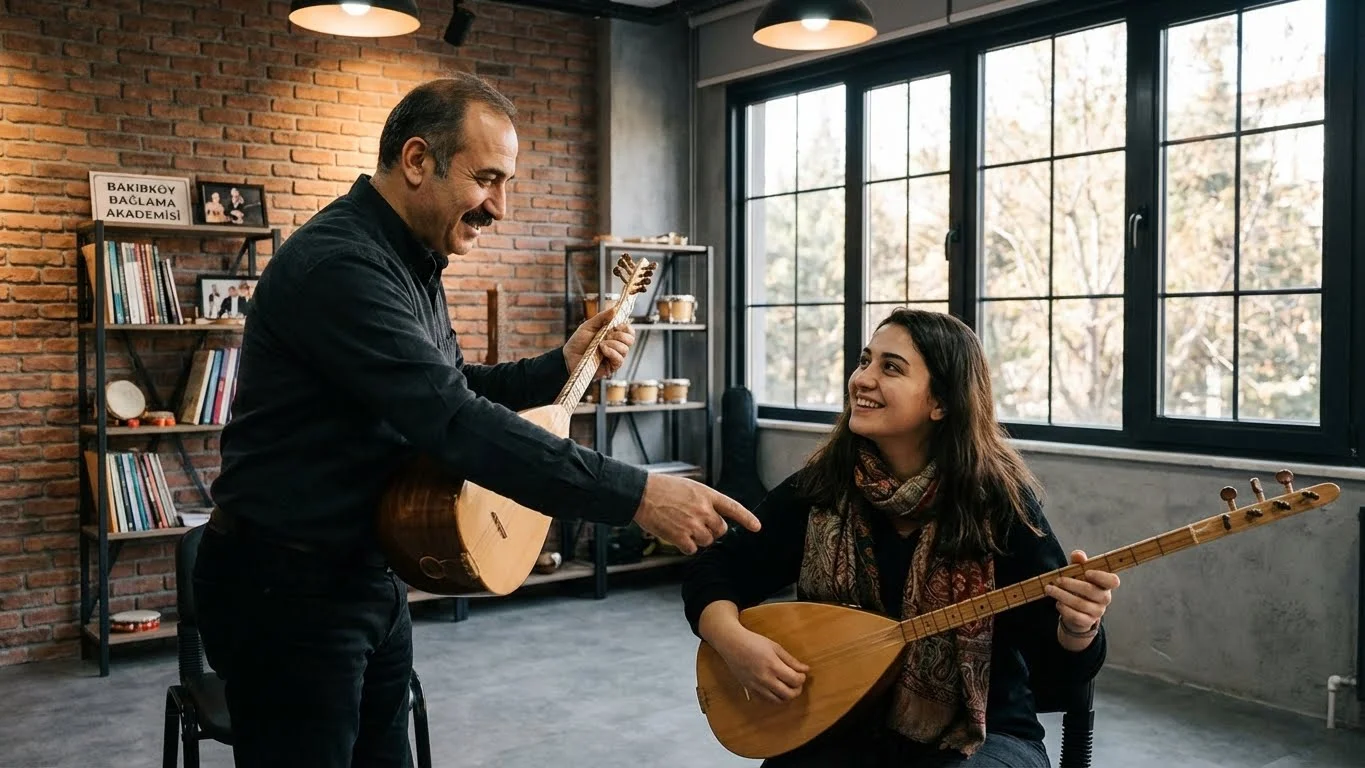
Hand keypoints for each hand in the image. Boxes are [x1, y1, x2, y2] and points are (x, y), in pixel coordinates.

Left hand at [563, 307, 633, 380]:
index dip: (625, 326)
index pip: (628, 331)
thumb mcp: (589, 325)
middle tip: (607, 335)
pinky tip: (602, 349)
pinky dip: (612, 352)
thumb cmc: (578, 342)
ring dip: (613, 344)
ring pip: (625, 349)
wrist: (568, 356)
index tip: (616, 325)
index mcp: (613, 335)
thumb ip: (602, 317)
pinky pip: (619, 359)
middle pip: (630, 339)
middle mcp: (616, 346)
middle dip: (620, 335)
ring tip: (600, 344)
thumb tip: (615, 309)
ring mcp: (615, 357)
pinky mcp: (611, 367)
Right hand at [632, 473, 759, 554]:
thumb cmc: (662, 488)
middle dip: (712, 530)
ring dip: (697, 538)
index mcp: (707, 495)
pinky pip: (692, 549)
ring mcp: (694, 524)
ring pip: (707, 541)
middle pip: (721, 530)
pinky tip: (675, 534)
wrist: (641, 493)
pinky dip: (686, 546)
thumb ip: (704, 501)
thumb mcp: (690, 487)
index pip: (733, 508)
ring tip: (682, 525)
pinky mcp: (682, 537)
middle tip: (695, 523)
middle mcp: (704, 510)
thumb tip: (712, 516)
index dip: (747, 519)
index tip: (757, 527)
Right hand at [715, 626, 809, 703]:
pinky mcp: (750, 689)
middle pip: (788, 694)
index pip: (795, 680)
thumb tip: (805, 669)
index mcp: (773, 665)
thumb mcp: (775, 647)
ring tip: (788, 686)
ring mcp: (757, 686)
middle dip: (797, 690)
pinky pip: (766, 700)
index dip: (802, 679)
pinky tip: (776, 689)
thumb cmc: (754, 642)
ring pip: (778, 700)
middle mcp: (765, 678)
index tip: (801, 674)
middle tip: (797, 683)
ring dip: (787, 696)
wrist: (732, 644)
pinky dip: (775, 697)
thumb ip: (791, 660)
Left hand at [1045, 550, 1119, 642]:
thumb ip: (1078, 562)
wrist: (1075, 611)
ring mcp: (1097, 612)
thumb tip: (1078, 555)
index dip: (1101, 576)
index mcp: (1105, 584)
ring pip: (1080, 603)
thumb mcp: (1078, 573)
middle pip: (1091, 591)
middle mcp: (1105, 598)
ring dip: (1062, 595)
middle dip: (1071, 584)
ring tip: (1049, 589)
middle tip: (1057, 580)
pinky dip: (1064, 608)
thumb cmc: (1079, 587)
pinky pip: (1075, 616)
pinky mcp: (1087, 622)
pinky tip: (1057, 603)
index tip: (1086, 572)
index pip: (1113, 581)